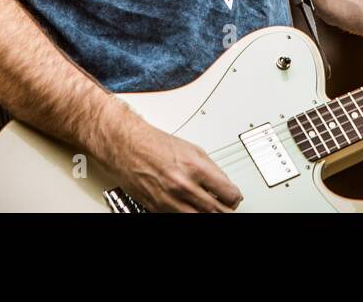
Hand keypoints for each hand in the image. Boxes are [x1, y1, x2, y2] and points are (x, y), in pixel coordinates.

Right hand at [104, 119, 243, 212]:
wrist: (128, 148)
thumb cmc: (156, 145)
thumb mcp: (192, 149)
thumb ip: (211, 169)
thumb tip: (225, 184)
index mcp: (195, 168)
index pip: (228, 193)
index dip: (235, 197)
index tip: (234, 197)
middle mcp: (184, 186)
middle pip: (217, 211)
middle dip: (225, 210)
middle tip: (226, 206)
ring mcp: (170, 200)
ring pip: (200, 218)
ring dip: (208, 214)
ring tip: (210, 208)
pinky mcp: (158, 209)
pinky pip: (181, 218)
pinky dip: (190, 214)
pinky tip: (192, 208)